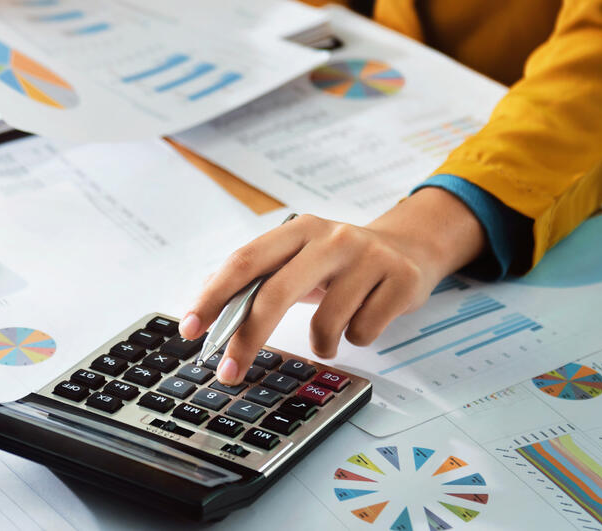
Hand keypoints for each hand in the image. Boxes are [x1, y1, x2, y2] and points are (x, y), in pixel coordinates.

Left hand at [178, 188, 486, 383]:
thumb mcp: (299, 256)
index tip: (190, 328)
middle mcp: (331, 238)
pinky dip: (357, 338)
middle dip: (247, 339)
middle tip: (229, 372)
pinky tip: (365, 317)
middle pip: (276, 293)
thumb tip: (207, 312)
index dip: (214, 296)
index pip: (245, 261)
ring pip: (325, 325)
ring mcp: (368, 258)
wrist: (410, 246)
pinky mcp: (399, 280)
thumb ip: (258, 279)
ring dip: (322, 343)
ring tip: (332, 331)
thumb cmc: (340, 261)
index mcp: (298, 229)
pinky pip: (362, 333)